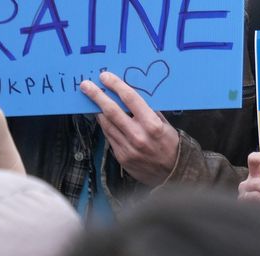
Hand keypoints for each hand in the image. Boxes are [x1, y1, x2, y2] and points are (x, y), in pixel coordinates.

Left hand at [81, 71, 179, 185]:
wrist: (173, 174)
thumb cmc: (171, 146)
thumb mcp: (166, 125)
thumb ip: (150, 111)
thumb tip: (131, 97)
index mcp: (152, 125)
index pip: (130, 99)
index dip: (116, 85)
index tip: (105, 77)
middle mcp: (138, 136)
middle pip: (111, 111)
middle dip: (97, 96)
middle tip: (86, 85)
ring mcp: (128, 148)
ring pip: (106, 124)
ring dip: (98, 110)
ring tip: (91, 100)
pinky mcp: (121, 157)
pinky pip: (109, 137)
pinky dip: (106, 125)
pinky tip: (103, 118)